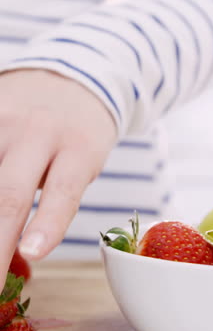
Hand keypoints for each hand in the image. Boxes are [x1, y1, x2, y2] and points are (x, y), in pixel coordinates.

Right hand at [0, 69, 116, 288]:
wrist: (73, 76)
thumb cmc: (81, 131)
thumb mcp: (86, 161)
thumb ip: (59, 198)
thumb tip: (23, 251)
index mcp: (78, 148)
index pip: (62, 191)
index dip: (47, 223)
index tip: (32, 254)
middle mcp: (40, 132)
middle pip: (10, 193)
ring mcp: (5, 119)